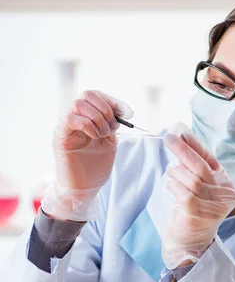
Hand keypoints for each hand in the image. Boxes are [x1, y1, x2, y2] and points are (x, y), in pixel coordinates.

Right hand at [41, 89, 132, 220]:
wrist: (84, 187)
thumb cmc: (95, 166)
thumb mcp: (109, 141)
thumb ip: (112, 124)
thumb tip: (123, 111)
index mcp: (88, 117)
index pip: (97, 96)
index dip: (113, 102)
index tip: (127, 114)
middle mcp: (76, 118)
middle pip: (88, 94)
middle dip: (105, 109)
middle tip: (111, 128)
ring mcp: (67, 126)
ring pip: (79, 103)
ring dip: (97, 118)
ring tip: (102, 135)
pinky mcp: (61, 137)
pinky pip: (70, 118)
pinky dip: (87, 125)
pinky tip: (94, 137)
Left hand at [162, 123, 234, 268]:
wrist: (190, 241)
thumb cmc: (194, 208)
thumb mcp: (200, 184)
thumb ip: (194, 163)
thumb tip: (180, 133)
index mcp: (227, 186)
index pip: (211, 160)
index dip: (195, 144)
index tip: (180, 130)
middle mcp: (224, 197)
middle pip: (202, 168)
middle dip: (183, 150)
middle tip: (168, 138)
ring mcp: (212, 208)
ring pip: (192, 180)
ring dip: (176, 171)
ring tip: (171, 170)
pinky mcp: (196, 216)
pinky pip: (183, 193)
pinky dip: (174, 185)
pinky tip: (172, 186)